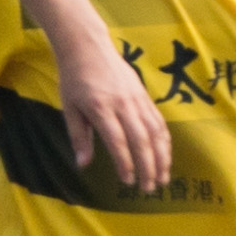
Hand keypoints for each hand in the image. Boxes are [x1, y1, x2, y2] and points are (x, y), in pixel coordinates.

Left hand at [52, 28, 173, 195]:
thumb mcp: (69, 108)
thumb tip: (83, 164)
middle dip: (148, 166)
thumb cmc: (75, 79)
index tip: (128, 182)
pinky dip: (164, 140)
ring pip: (155, 131)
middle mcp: (123, 104)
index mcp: (100, 108)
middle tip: (149, 188)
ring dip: (161, 156)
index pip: (117, 141)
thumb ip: (79, 137)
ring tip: (163, 177)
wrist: (88, 47)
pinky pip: (158, 120)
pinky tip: (165, 154)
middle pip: (141, 139)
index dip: (125, 163)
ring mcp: (137, 98)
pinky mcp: (144, 94)